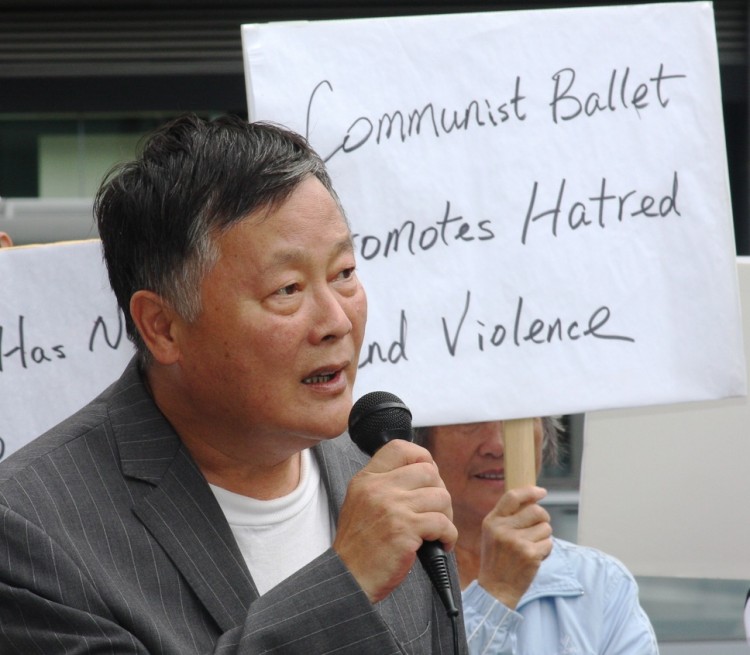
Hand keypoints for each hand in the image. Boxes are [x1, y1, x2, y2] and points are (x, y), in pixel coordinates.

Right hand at [333, 439, 456, 602]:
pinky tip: (440, 544)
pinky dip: (448, 535)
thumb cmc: (359, 546)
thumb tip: (424, 474)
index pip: (400, 448)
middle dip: (439, 492)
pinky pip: (443, 523)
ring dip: (446, 516)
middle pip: (428, 472)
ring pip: (440, 497)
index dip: (422, 457)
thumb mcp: (361, 502)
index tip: (428, 477)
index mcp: (366, 479)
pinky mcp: (404, 530)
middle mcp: (378, 488)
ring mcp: (391, 507)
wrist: (348, 578)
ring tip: (437, 531)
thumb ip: (385, 485)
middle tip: (436, 512)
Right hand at [477, 485, 552, 608]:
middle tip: (539, 528)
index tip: (541, 492)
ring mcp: (516, 542)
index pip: (512, 497)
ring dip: (544, 537)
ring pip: (545, 527)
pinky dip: (546, 550)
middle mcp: (503, 529)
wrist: (495, 589)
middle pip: (535, 511)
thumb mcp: (492, 534)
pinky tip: (534, 558)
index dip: (530, 491)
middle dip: (543, 518)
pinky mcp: (530, 554)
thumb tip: (531, 501)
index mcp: (492, 521)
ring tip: (531, 547)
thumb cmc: (496, 560)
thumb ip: (506, 518)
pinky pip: (549, 543)